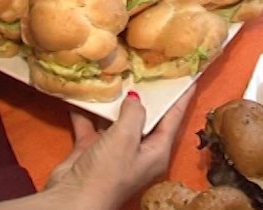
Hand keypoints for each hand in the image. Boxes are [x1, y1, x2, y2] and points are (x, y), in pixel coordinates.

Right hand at [43, 86, 196, 209]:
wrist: (72, 200)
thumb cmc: (107, 173)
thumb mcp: (126, 138)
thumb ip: (135, 113)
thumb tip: (135, 97)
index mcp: (156, 151)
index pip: (174, 118)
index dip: (182, 96)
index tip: (190, 75)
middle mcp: (138, 150)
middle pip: (146, 116)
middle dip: (147, 93)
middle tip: (149, 66)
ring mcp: (114, 150)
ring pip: (118, 119)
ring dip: (114, 100)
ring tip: (117, 73)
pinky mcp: (91, 150)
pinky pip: (92, 124)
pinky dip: (88, 110)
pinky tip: (84, 91)